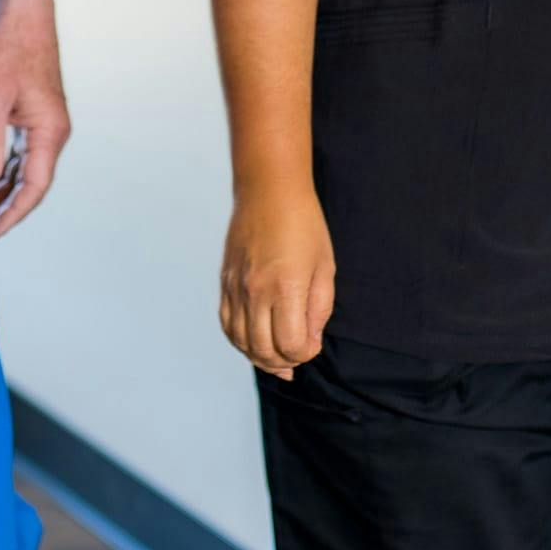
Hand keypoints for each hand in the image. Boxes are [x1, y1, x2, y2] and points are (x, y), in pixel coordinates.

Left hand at [0, 8, 69, 240]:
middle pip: (29, 184)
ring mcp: (41, 126)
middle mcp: (50, 133)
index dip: (14, 212)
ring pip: (21, 171)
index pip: (34, 185)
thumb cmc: (9, 49)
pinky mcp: (30, 118)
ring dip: (0, 194)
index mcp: (49, 131)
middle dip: (4, 210)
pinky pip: (16, 155)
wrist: (22, 15)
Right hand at [220, 182, 335, 379]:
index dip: (306, 353)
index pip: (291, 345)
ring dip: (260, 356)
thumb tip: (309, 342)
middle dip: (285, 361)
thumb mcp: (325, 266)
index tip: (314, 342)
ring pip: (241, 341)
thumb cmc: (304, 224)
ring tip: (277, 355)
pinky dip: (240, 340)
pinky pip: (226, 323)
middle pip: (264, 350)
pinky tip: (255, 340)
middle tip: (298, 351)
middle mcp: (256, 290)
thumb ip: (319, 309)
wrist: (269, 188)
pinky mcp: (225, 280)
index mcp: (286, 287)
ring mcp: (236, 286)